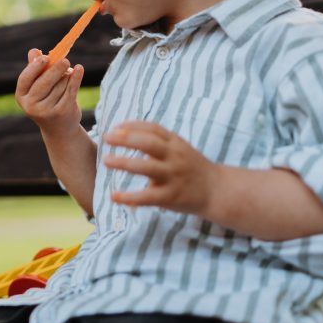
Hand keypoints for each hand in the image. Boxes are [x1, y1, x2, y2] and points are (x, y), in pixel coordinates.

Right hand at [15, 48, 84, 135]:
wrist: (59, 129)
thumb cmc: (46, 101)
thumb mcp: (38, 87)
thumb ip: (35, 69)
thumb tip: (34, 51)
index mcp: (22, 97)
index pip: (25, 78)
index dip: (35, 67)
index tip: (45, 57)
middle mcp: (31, 106)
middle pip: (44, 81)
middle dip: (56, 69)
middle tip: (66, 61)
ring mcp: (46, 111)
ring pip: (59, 84)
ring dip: (66, 77)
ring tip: (67, 78)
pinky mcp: (62, 112)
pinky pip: (71, 90)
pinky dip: (76, 78)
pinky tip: (79, 69)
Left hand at [102, 121, 221, 216]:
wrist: (217, 190)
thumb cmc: (191, 167)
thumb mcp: (179, 148)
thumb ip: (158, 141)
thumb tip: (125, 132)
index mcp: (175, 143)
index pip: (153, 129)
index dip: (133, 126)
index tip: (115, 127)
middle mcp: (174, 157)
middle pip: (149, 143)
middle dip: (126, 138)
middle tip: (107, 137)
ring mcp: (173, 177)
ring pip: (147, 167)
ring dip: (124, 163)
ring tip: (106, 160)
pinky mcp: (171, 196)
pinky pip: (147, 197)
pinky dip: (129, 197)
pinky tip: (114, 196)